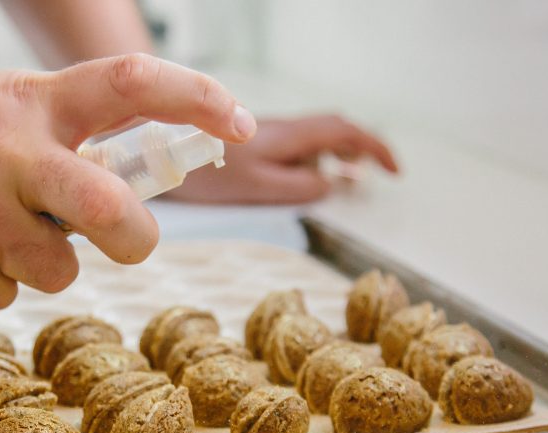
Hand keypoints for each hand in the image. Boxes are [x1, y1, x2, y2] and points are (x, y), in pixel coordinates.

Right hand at [0, 54, 254, 308]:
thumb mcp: (5, 105)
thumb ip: (68, 136)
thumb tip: (132, 181)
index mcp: (34, 104)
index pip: (130, 85)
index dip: (196, 99)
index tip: (236, 123)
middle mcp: (11, 155)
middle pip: (113, 213)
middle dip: (136, 238)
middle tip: (130, 239)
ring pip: (60, 271)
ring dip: (43, 261)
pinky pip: (6, 296)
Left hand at [169, 115, 397, 203]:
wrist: (154, 147)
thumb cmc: (202, 170)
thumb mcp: (257, 186)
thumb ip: (297, 187)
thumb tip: (330, 185)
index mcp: (287, 137)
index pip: (345, 131)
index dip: (374, 148)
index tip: (393, 172)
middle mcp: (280, 130)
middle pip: (332, 130)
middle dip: (359, 149)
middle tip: (370, 176)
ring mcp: (265, 135)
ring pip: (310, 138)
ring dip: (333, 155)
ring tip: (340, 180)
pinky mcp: (248, 143)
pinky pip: (290, 147)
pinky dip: (307, 161)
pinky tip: (298, 178)